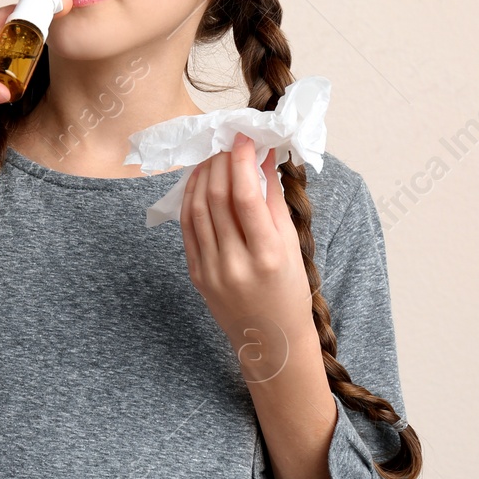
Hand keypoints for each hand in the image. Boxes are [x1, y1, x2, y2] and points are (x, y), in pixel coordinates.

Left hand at [180, 133, 314, 376]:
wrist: (271, 340)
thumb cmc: (289, 291)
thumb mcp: (291, 245)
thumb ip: (273, 200)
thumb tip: (260, 157)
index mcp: (267, 255)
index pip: (245, 196)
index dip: (240, 160)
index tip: (243, 137)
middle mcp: (235, 263)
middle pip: (217, 197)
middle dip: (221, 162)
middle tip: (228, 142)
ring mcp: (211, 270)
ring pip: (197, 208)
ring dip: (203, 175)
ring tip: (214, 156)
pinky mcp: (196, 274)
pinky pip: (187, 228)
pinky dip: (191, 198)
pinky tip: (199, 182)